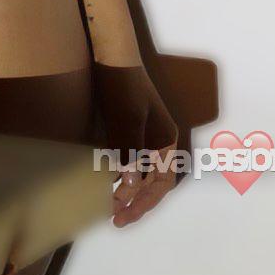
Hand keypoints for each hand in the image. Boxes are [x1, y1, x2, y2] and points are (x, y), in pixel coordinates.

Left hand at [93, 63, 178, 227]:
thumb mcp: (128, 119)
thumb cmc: (124, 85)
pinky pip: (130, 162)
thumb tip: (130, 187)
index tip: (125, 215)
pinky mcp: (129, 131)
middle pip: (154, 183)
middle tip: (116, 220)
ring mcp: (145, 137)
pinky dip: (122, 177)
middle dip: (138, 203)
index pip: (162, 183)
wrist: (111, 54)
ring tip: (112, 209)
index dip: (145, 202)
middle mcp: (160, 142)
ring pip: (142, 175)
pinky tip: (108, 185)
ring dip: (130, 193)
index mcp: (167, 141)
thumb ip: (130, 152)